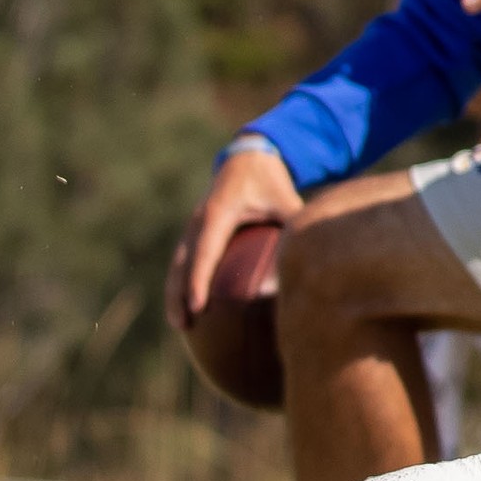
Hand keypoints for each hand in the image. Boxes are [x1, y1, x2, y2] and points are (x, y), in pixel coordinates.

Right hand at [167, 140, 303, 331]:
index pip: (205, 253)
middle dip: (178, 295)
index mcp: (218, 213)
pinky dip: (182, 282)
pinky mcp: (195, 231)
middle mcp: (199, 221)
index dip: (199, 281)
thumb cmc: (269, 180)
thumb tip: (306, 260)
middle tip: (183, 325)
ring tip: (180, 325)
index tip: (198, 308)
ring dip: (174, 293)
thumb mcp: (284, 198)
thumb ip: (293, 225)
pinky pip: (184, 260)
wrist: (247, 156)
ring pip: (177, 264)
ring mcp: (193, 226)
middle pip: (181, 263)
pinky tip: (190, 308)